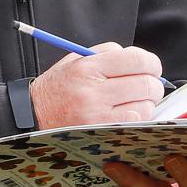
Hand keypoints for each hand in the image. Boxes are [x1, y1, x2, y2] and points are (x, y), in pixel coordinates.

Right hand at [29, 42, 164, 127]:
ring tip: (133, 100)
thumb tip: (140, 60)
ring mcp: (98, 115)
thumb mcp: (75, 60)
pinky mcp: (101, 132)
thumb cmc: (57, 88)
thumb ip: (107, 54)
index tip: (151, 67)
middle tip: (148, 84)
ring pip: (145, 105)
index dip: (151, 62)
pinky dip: (138, 116)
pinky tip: (127, 113)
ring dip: (146, 102)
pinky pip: (135, 122)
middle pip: (145, 83)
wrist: (32, 116)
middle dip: (153, 83)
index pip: (135, 60)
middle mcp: (93, 91)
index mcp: (88, 67)